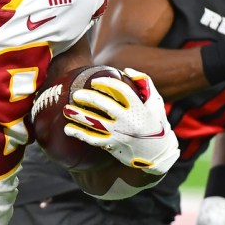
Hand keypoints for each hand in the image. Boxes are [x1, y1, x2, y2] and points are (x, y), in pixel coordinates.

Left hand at [63, 68, 179, 174]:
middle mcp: (129, 121)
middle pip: (104, 105)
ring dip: (79, 115)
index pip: (121, 91)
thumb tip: (125, 70)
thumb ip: (144, 83)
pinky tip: (68, 129)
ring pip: (95, 123)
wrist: (158, 155)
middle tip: (76, 94)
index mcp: (139, 108)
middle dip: (88, 97)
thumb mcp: (155, 103)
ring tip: (66, 109)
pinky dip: (79, 134)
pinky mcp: (113, 146)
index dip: (106, 84)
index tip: (94, 81)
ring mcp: (120, 134)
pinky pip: (93, 139)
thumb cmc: (155, 124)